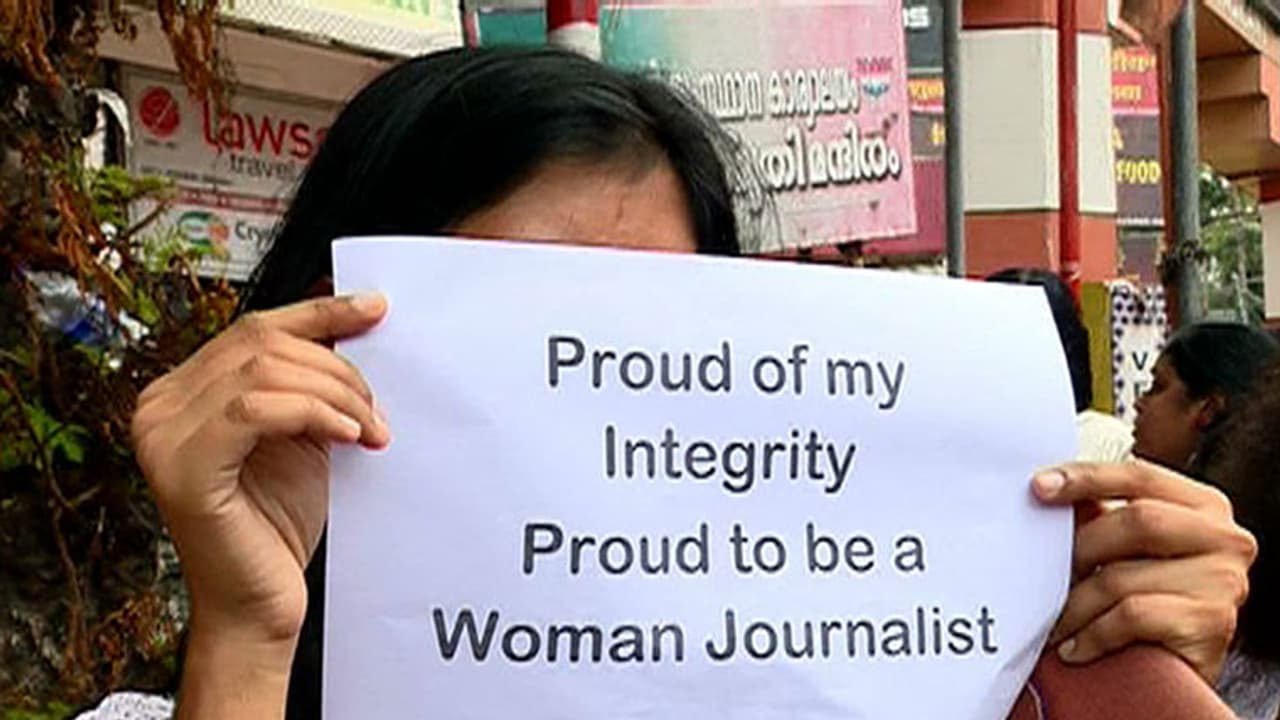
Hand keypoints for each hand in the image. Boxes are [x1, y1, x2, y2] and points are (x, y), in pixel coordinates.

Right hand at [132, 295, 389, 644]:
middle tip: (377, 409)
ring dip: (335, 395)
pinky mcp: (183, 470)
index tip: (375, 308)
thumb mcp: (303, 433)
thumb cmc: (278, 523)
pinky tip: (346, 436)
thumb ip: (311, 380)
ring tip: (368, 430)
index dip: (320, 312)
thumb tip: (351, 318)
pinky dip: (312, 414)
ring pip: (263, 372)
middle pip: (262, 344)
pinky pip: (254, 412)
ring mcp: (162, 437)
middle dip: (337, 369)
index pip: (255, 328)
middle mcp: (159, 406)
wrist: (261, 604)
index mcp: (182, 391)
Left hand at [1032, 460, 1256, 682]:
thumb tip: (1047, 488)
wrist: (1180, 676)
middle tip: (1045, 575)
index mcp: (1204, 506)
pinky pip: (1131, 616)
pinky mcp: (1211, 624)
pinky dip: (1092, 634)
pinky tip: (1074, 648)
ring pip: (1123, 576)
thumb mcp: (1129, 551)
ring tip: (1053, 622)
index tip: (1038, 486)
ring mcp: (1224, 581)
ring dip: (1075, 604)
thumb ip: (1101, 515)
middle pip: (1136, 521)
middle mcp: (1225, 538)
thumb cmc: (1152, 604)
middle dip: (1080, 549)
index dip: (1086, 478)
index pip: (1139, 477)